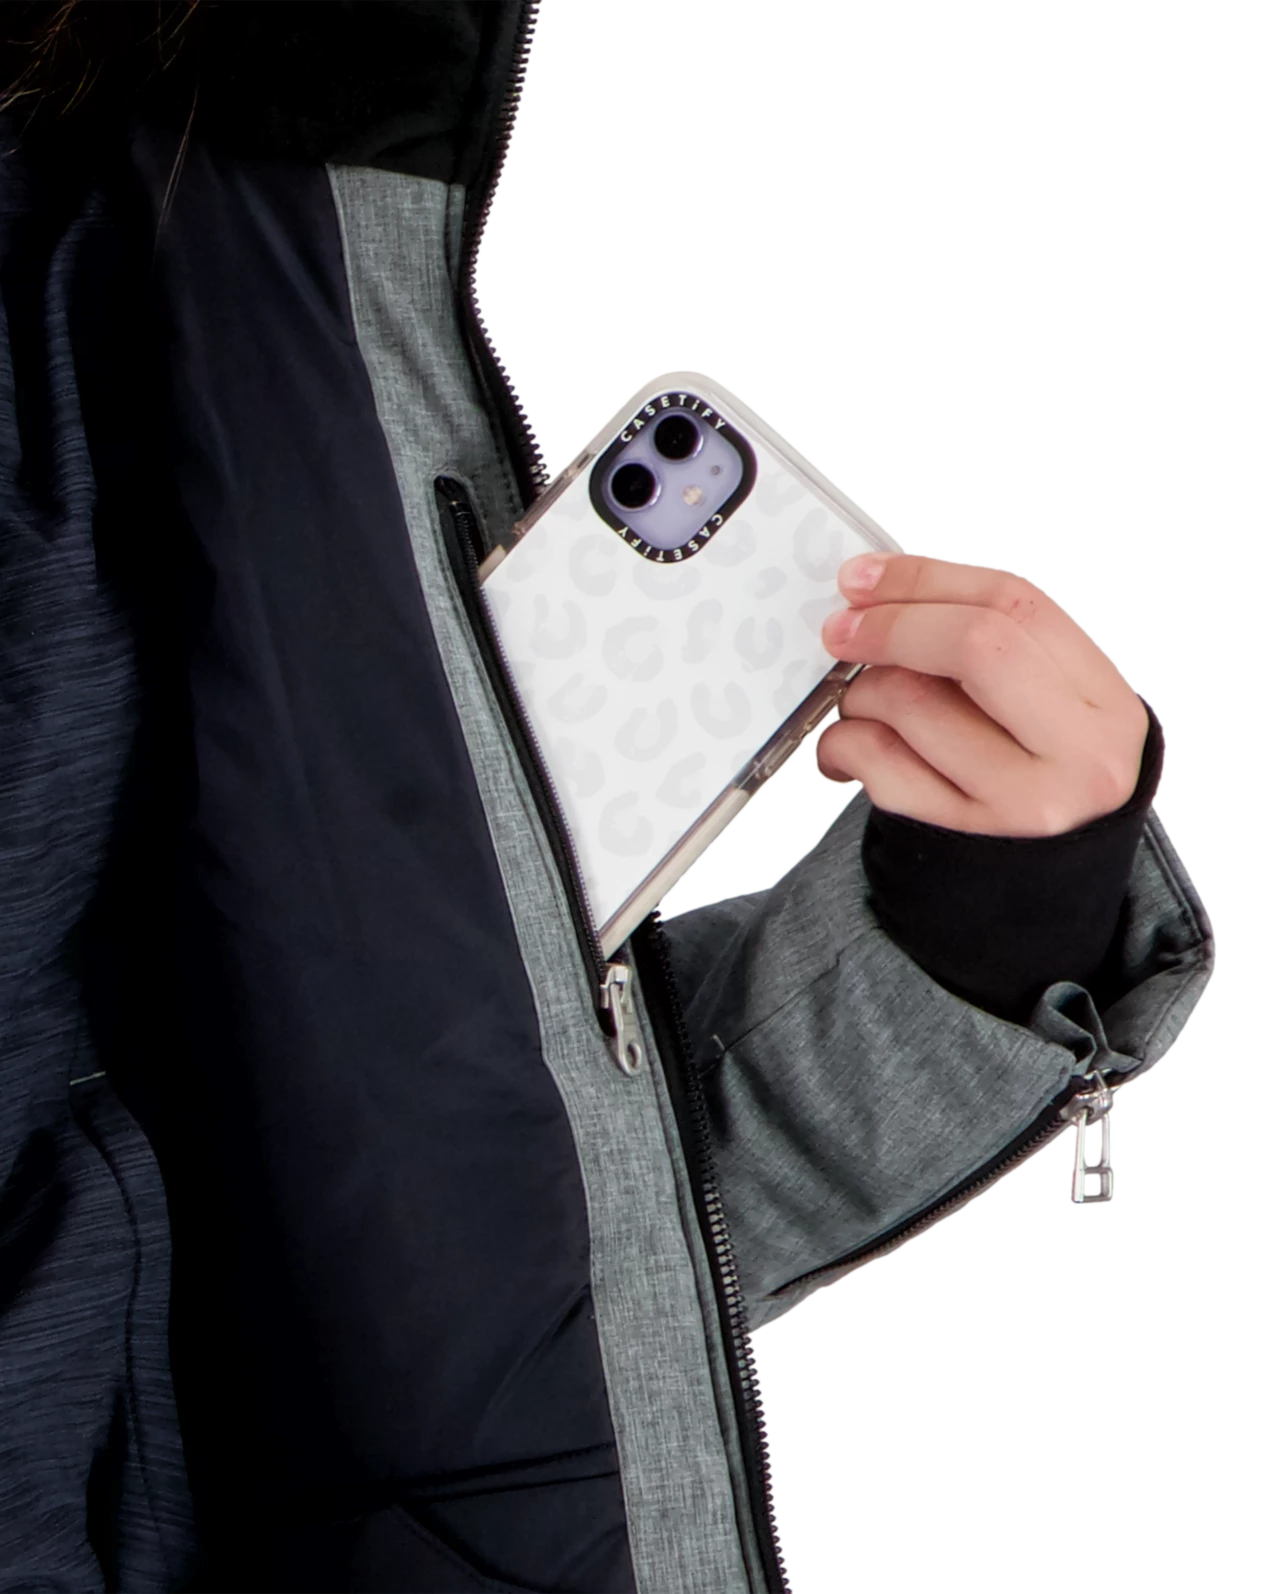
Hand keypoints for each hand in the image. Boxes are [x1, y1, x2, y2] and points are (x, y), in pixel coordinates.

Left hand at [817, 552, 1149, 836]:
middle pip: (975, 645)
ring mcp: (1023, 804)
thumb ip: (990, 652)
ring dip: (860, 693)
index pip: (1016, 607)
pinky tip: (851, 748)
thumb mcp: (1047, 715)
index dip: (927, 580)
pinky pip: (880, 765)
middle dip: (891, 626)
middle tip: (843, 631)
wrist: (1036, 899)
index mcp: (1103, 704)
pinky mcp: (964, 839)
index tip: (866, 579)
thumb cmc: (1033, 787)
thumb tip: (882, 592)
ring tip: (863, 707)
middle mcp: (1078, 754)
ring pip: (913, 704)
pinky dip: (844, 743)